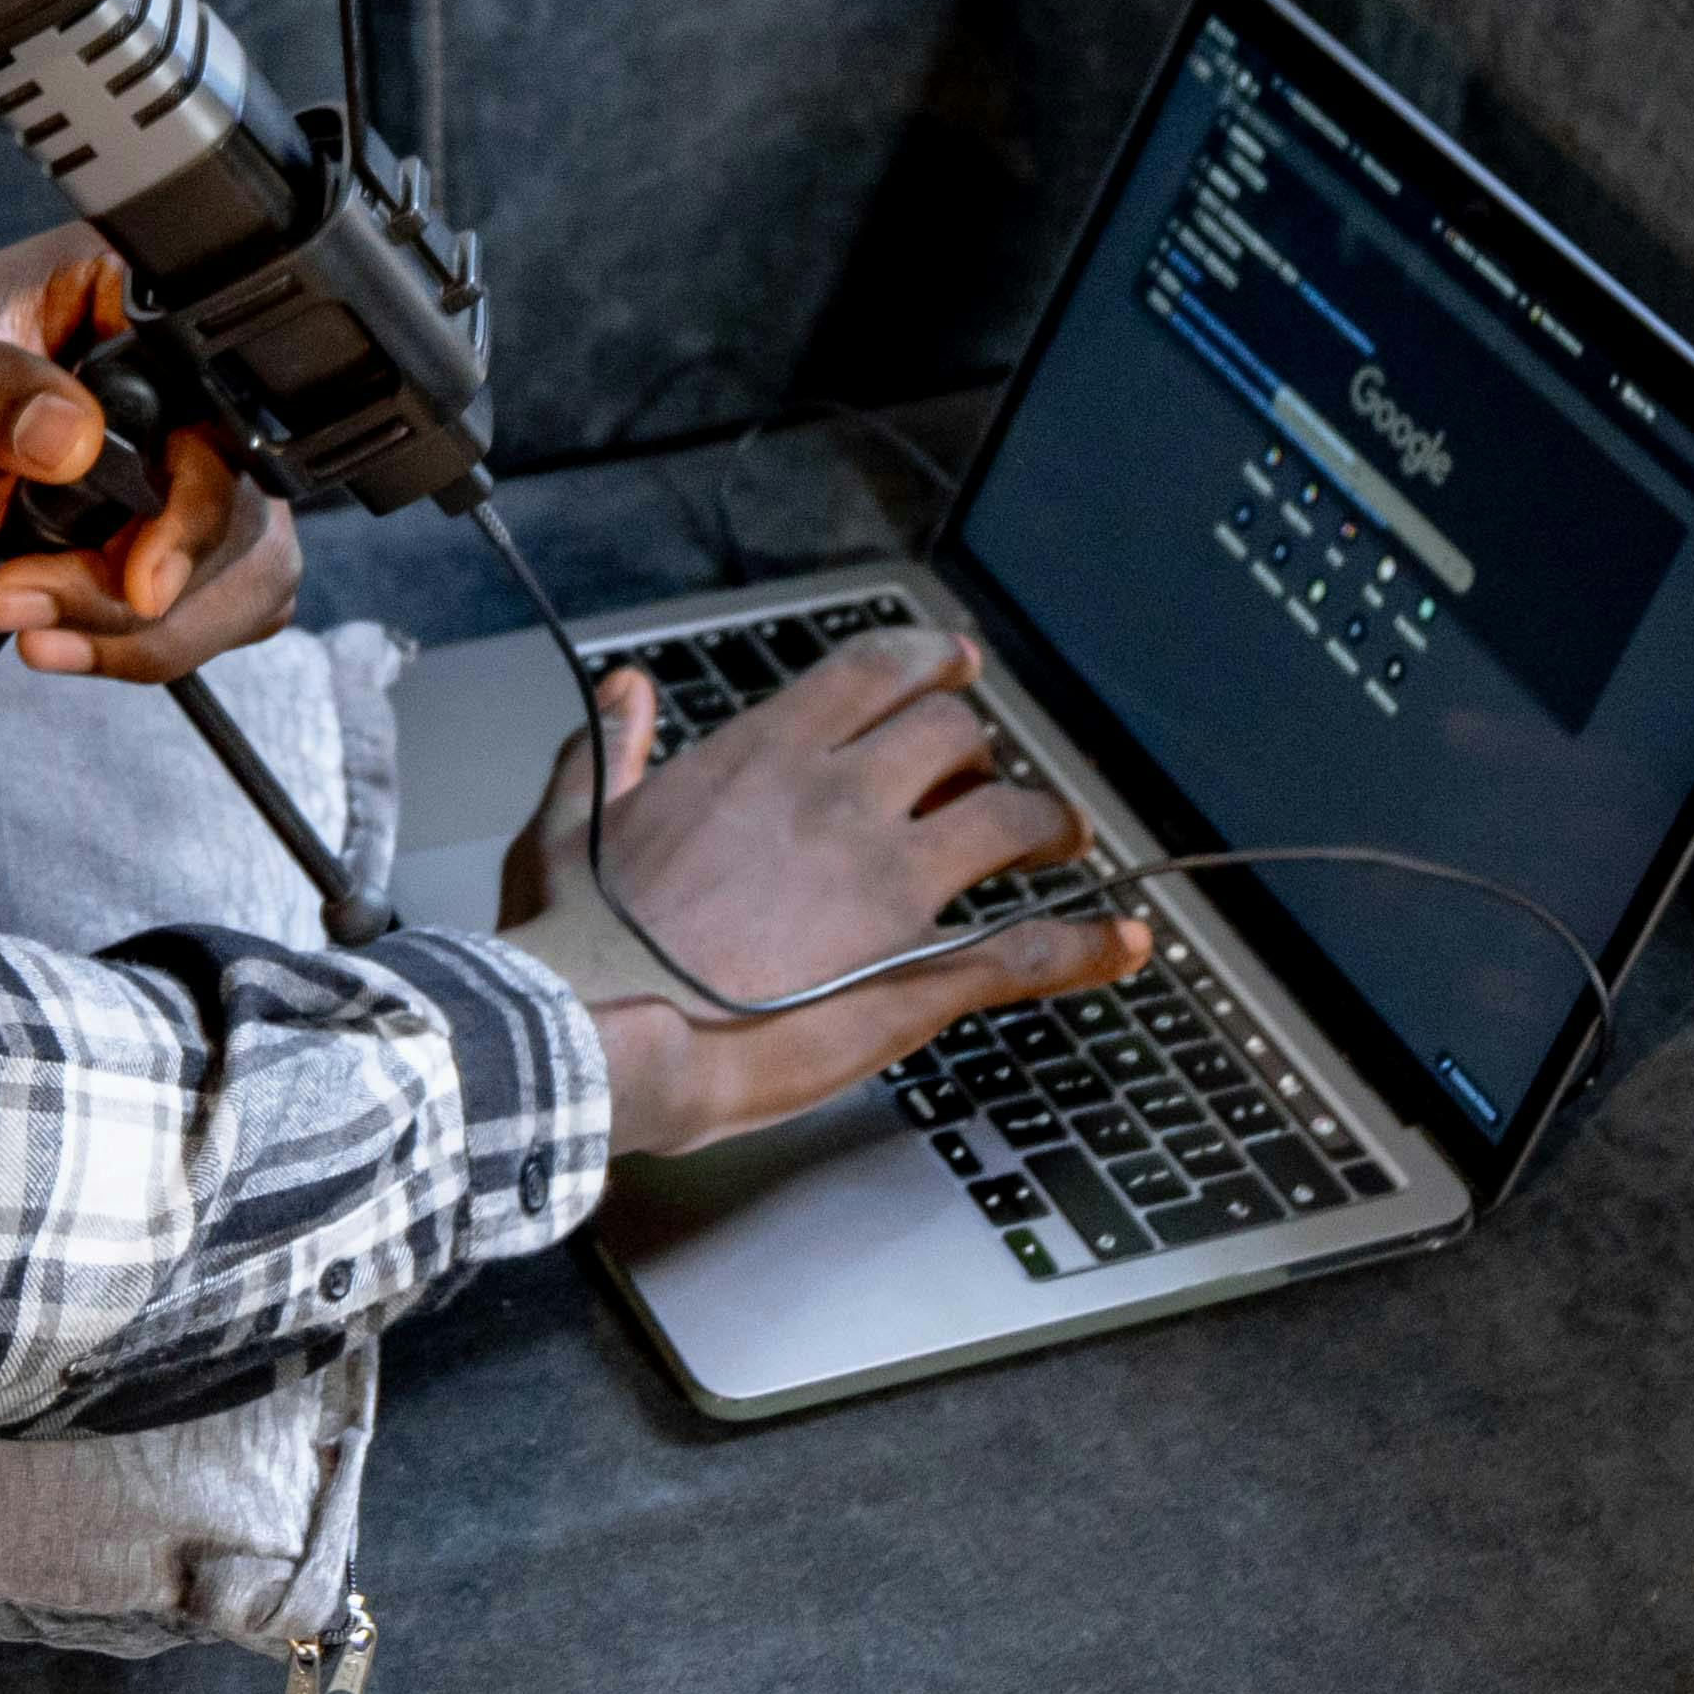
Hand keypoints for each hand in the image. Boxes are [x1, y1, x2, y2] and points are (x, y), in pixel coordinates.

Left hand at [0, 206, 293, 684]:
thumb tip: (73, 435)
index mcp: (132, 296)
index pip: (227, 410)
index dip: (198, 502)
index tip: (139, 571)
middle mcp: (165, 374)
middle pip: (246, 509)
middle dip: (149, 585)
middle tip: (39, 603)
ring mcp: (155, 458)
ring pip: (236, 571)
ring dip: (146, 628)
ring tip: (34, 626)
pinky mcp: (130, 527)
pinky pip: (191, 606)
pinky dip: (135, 642)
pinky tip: (52, 636)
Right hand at [494, 627, 1146, 1157]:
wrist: (593, 1033)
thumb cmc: (575, 939)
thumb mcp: (568, 822)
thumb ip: (608, 747)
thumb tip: (625, 695)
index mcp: (761, 759)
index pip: (871, 675)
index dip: (927, 660)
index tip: (954, 662)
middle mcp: (840, 803)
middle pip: (953, 738)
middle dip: (984, 750)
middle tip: (996, 772)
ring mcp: (889, 885)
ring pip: (1010, 822)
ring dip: (1051, 824)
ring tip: (1067, 839)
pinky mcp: (919, 972)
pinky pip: (1029, 947)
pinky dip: (1089, 946)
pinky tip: (1125, 944)